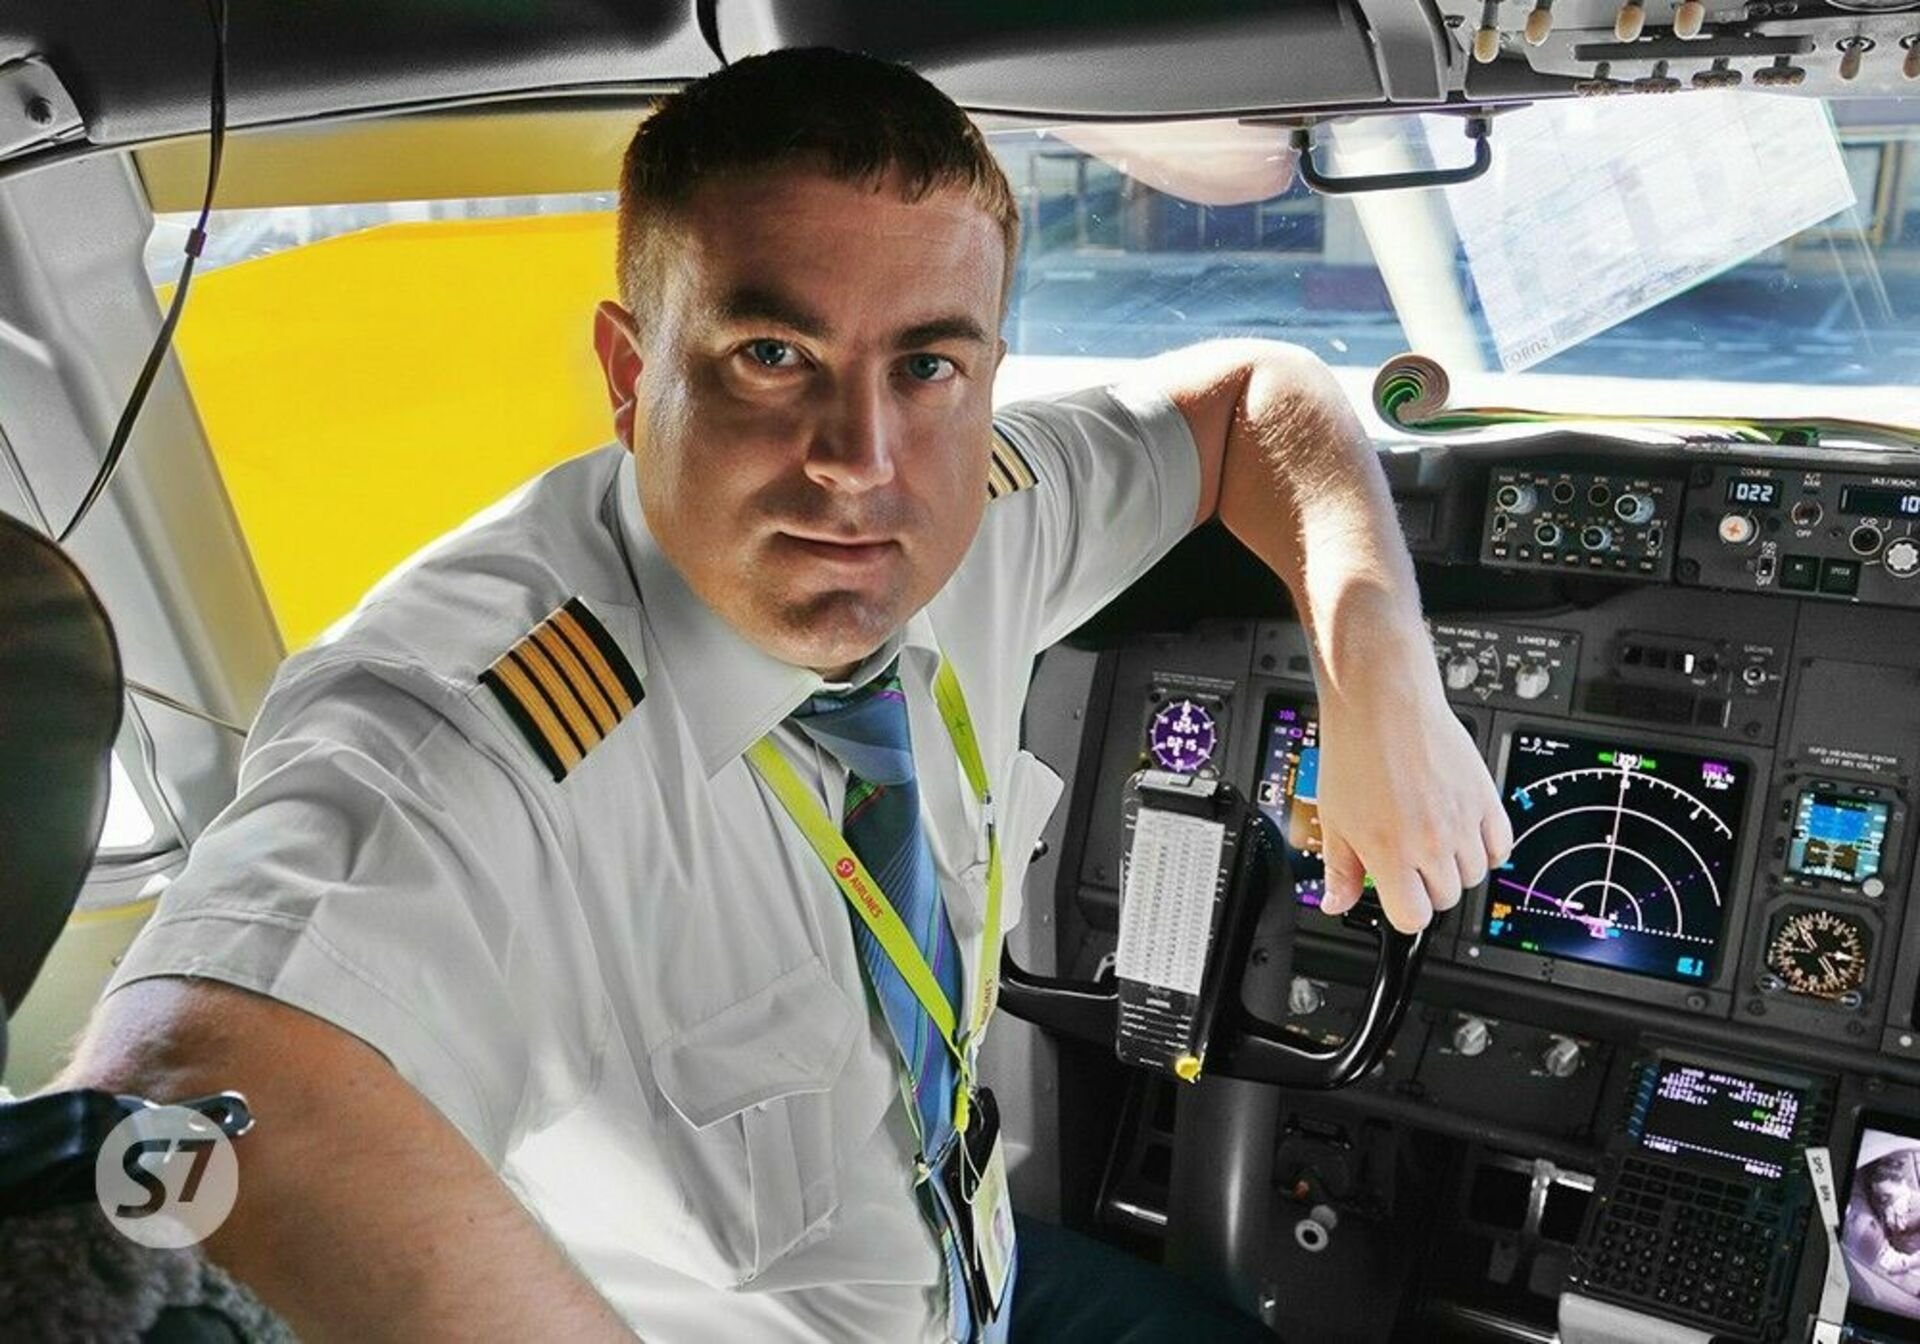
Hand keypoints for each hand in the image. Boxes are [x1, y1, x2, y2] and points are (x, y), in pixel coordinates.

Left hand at [1314, 650, 1512, 933]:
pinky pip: (1501, 846)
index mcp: (1390, 854)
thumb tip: (1335, 903)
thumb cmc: (1356, 752)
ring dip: (1456, 867)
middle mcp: (1430, 843)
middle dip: (1428, 887)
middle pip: (1446, 898)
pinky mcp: (1485, 799)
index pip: (1413, 918)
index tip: (1398, 894)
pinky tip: (1463, 832)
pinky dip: (1486, 847)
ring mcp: (1462, 822)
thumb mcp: (1334, 818)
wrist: (1384, 704)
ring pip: (1475, 876)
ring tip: (1433, 841)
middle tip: (1411, 860)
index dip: (1404, 909)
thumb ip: (1339, 869)